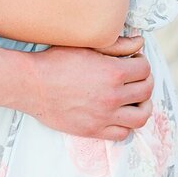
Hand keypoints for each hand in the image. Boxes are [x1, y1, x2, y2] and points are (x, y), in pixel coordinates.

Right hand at [27, 38, 153, 139]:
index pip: (145, 69)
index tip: (133, 62)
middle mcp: (113, 96)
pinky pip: (122, 133)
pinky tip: (119, 115)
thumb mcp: (87, 46)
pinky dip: (126, 125)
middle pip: (146, 91)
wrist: (31, 84)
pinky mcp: (93, 130)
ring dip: (143, 106)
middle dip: (144, 81)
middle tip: (135, 78)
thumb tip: (139, 43)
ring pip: (140, 117)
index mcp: (113, 72)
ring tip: (135, 100)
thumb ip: (117, 45)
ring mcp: (104, 116)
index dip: (141, 63)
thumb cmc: (55, 61)